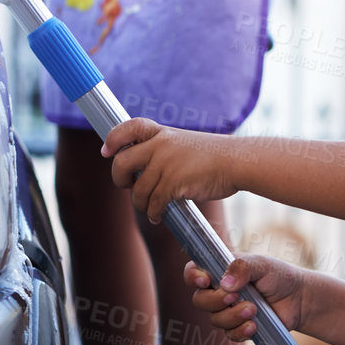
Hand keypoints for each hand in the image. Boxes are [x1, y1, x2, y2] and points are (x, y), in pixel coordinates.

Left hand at [101, 118, 232, 221]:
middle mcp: (160, 145)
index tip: (107, 152)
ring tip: (150, 209)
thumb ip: (163, 151)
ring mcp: (165, 164)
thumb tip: (145, 172)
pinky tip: (158, 216)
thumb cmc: (215, 157)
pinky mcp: (174, 183)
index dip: (113, 139)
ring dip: (141, 204)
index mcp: (162, 132)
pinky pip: (153, 203)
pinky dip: (153, 214)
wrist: (237, 162)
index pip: (128, 127)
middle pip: (121, 162)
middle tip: (128, 187)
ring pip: (138, 190)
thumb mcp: (184, 144)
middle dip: (119, 179)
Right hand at [185, 252, 306, 341]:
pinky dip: (241, 331)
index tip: (205, 281)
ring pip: (215, 320)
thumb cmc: (278, 276)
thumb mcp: (262, 265)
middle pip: (199, 301)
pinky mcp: (238, 328)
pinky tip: (254, 325)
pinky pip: (230, 335)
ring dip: (232, 316)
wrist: (298, 300)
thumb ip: (243, 268)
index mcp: (218, 270)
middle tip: (236, 296)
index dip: (192, 278)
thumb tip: (225, 283)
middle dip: (215, 301)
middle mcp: (218, 292)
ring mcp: (227, 312)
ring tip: (254, 309)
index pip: (193, 273)